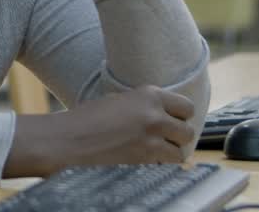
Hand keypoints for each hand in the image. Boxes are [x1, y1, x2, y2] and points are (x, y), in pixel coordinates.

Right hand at [9, 86, 195, 175]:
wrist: (70, 138)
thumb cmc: (88, 118)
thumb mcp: (119, 100)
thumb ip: (144, 105)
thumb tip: (162, 115)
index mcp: (148, 94)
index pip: (187, 106)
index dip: (180, 115)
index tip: (173, 119)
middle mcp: (155, 115)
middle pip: (187, 130)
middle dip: (178, 135)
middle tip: (165, 137)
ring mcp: (151, 138)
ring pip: (181, 150)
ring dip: (172, 150)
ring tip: (156, 149)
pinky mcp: (145, 158)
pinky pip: (167, 163)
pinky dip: (161, 162)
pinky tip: (147, 157)